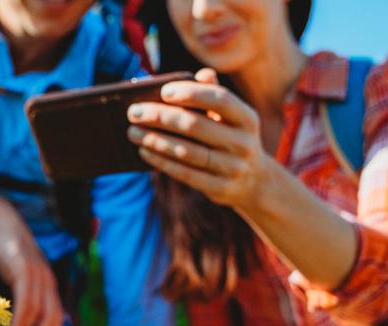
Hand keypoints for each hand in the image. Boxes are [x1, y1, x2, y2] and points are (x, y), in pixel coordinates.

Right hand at [0, 200, 63, 325]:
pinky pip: (25, 301)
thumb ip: (25, 294)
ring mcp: (37, 275)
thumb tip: (22, 316)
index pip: (57, 314)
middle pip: (52, 316)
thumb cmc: (9, 253)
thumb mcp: (19, 276)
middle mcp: (47, 280)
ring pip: (38, 312)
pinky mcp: (24, 270)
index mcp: (48, 284)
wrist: (1, 223)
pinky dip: (20, 320)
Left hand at [126, 68, 275, 209]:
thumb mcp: (232, 117)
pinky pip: (185, 174)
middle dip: (160, 117)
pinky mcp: (220, 189)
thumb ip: (216, 94)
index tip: (164, 91)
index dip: (192, 93)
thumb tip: (201, 74)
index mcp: (247, 118)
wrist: (254, 182)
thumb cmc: (232, 138)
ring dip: (155, 140)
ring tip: (133, 132)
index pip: (220, 99)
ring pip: (187, 151)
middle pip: (196, 125)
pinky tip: (145, 151)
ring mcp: (233, 168)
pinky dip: (162, 162)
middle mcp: (243, 143)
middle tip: (133, 112)